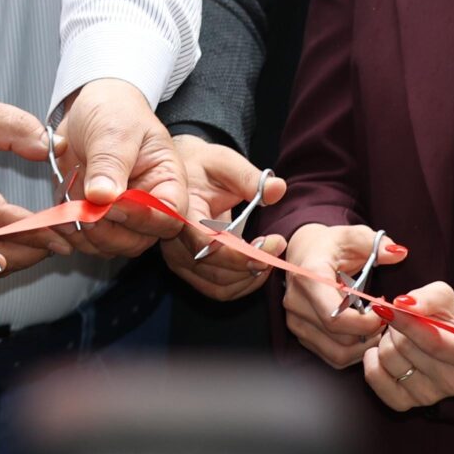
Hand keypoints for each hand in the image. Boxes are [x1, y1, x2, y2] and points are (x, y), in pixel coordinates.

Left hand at [50, 80, 188, 257]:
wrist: (89, 106)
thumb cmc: (115, 110)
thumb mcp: (115, 130)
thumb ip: (110, 163)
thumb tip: (103, 197)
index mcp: (167, 181)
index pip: (169, 216)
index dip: (143, 219)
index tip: (113, 206)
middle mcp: (147, 204)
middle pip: (139, 240)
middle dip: (110, 233)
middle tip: (85, 214)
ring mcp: (120, 213)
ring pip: (111, 245)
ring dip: (87, 238)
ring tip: (67, 215)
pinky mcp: (95, 216)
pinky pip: (87, 239)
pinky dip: (71, 234)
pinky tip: (58, 218)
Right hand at [159, 138, 286, 300]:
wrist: (180, 179)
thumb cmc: (202, 169)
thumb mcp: (225, 163)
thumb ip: (250, 178)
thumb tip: (278, 189)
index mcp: (180, 213)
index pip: (207, 245)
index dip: (242, 252)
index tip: (274, 242)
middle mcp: (174, 243)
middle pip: (216, 271)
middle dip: (253, 264)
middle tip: (279, 245)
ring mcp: (179, 260)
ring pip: (220, 286)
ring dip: (251, 277)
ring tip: (271, 253)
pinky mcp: (188, 271)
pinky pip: (219, 290)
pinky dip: (244, 284)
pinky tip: (258, 264)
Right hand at [283, 224, 407, 368]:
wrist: (303, 253)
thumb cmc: (330, 245)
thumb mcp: (353, 236)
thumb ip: (376, 243)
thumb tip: (398, 253)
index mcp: (308, 277)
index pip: (335, 317)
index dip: (366, 322)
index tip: (384, 310)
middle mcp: (296, 302)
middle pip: (341, 338)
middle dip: (370, 333)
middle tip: (386, 317)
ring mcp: (295, 321)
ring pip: (338, 353)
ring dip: (364, 345)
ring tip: (376, 326)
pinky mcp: (301, 334)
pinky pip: (333, 356)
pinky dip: (354, 351)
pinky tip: (363, 332)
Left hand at [360, 281, 453, 410]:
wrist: (446, 342)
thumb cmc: (447, 319)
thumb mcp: (443, 297)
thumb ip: (427, 298)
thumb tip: (403, 305)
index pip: (433, 341)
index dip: (406, 322)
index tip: (387, 307)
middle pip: (405, 347)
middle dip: (395, 326)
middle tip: (402, 321)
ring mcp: (430, 396)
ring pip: (388, 359)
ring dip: (385, 341)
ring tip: (399, 337)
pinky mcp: (405, 403)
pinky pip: (375, 377)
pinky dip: (373, 360)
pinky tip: (385, 353)